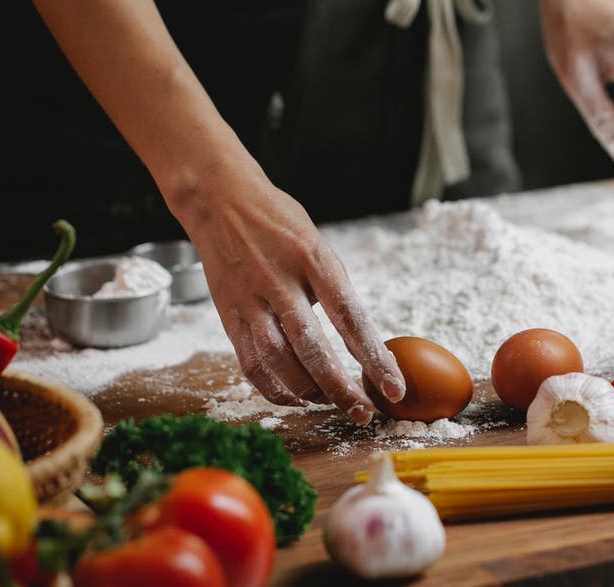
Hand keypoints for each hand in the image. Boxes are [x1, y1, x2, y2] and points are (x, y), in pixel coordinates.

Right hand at [186, 170, 405, 424]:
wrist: (220, 200)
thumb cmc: (279, 222)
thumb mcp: (316, 244)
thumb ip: (333, 288)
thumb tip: (362, 341)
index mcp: (312, 257)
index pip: (349, 317)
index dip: (373, 358)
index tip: (393, 388)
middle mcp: (279, 280)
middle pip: (312, 347)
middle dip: (341, 387)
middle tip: (363, 413)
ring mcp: (249, 299)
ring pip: (279, 360)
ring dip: (309, 391)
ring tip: (333, 403)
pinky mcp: (228, 315)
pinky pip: (251, 363)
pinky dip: (275, 388)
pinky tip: (296, 398)